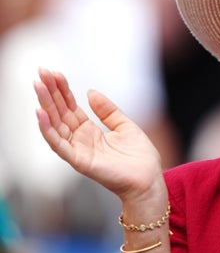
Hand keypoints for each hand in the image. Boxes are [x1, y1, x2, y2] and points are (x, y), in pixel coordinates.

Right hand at [34, 68, 165, 202]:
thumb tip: (90, 92)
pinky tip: (41, 113)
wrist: (149, 180)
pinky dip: (48, 129)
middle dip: (50, 92)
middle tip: (41, 72)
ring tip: (38, 86)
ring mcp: (78, 150)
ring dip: (46, 105)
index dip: (62, 90)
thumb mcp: (125, 125)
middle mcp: (80, 140)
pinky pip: (59, 144)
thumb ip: (107, 110)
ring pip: (55, 125)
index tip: (54, 72)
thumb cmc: (140, 157)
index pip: (70, 107)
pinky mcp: (79, 161)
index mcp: (90, 131)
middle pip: (60, 112)